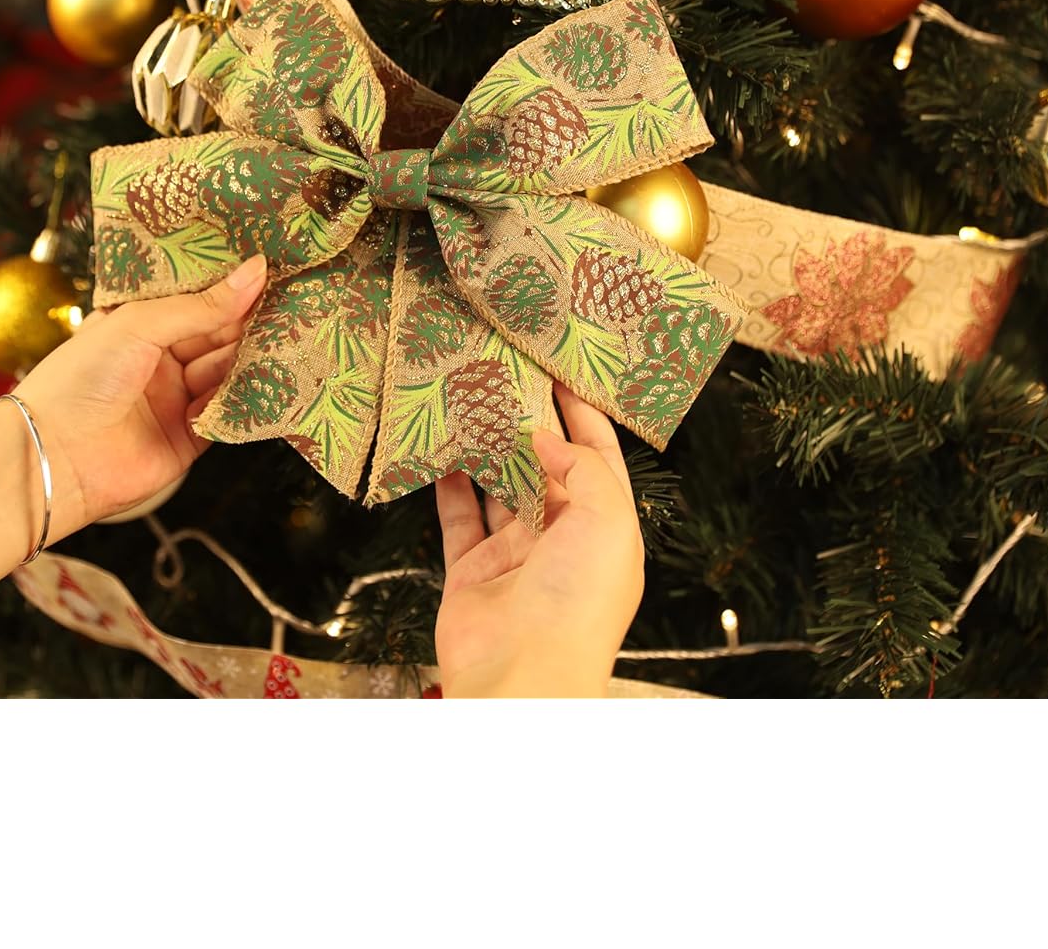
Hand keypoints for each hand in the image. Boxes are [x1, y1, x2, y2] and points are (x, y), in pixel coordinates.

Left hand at [13, 253, 266, 526]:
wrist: (56, 458)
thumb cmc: (81, 379)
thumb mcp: (140, 325)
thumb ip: (202, 306)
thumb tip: (255, 272)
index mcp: (139, 325)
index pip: (195, 299)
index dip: (230, 287)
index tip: (271, 269)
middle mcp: (158, 360)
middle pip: (217, 335)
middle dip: (250, 321)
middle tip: (294, 300)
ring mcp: (174, 399)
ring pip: (227, 371)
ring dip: (254, 357)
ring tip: (292, 334)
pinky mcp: (190, 437)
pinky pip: (228, 413)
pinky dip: (249, 398)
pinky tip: (273, 378)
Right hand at [434, 384, 643, 697]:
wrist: (522, 674)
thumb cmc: (577, 602)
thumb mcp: (607, 521)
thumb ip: (584, 467)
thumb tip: (547, 437)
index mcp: (606, 532)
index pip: (599, 460)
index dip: (583, 416)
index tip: (559, 374)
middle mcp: (563, 542)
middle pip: (546, 470)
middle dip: (530, 427)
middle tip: (507, 380)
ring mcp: (516, 557)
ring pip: (500, 490)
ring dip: (487, 452)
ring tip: (471, 405)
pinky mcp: (472, 571)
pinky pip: (459, 519)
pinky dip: (448, 487)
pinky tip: (440, 453)